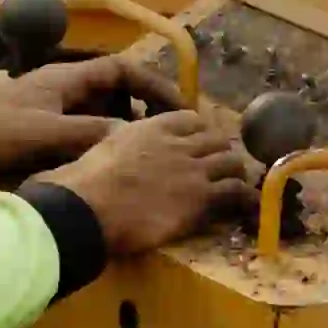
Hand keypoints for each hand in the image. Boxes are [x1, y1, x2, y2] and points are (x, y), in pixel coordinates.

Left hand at [0, 52, 170, 187]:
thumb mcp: (42, 133)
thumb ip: (89, 135)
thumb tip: (136, 140)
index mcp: (64, 79)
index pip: (121, 71)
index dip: (153, 85)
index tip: (179, 109)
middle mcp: (61, 92)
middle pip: (116, 96)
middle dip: (144, 114)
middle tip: (170, 140)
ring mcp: (49, 115)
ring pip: (99, 120)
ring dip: (122, 136)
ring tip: (145, 160)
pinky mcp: (38, 138)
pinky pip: (81, 139)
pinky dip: (98, 151)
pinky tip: (108, 172)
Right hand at [44, 109, 261, 260]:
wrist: (86, 208)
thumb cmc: (78, 184)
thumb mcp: (96, 151)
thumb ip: (111, 147)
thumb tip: (102, 157)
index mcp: (149, 127)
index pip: (189, 119)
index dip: (200, 132)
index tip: (201, 143)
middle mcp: (175, 142)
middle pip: (215, 139)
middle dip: (222, 151)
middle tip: (224, 167)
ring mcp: (192, 168)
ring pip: (230, 161)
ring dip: (236, 173)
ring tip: (238, 185)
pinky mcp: (200, 197)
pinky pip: (235, 191)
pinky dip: (245, 197)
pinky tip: (250, 205)